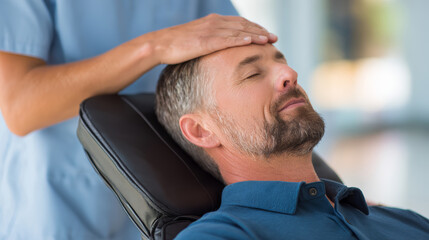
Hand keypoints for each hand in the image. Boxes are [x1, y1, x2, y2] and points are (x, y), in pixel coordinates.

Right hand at [152, 14, 277, 63]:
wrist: (160, 44)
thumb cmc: (177, 44)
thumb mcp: (197, 39)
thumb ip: (210, 40)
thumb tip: (219, 49)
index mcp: (213, 21)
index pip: (239, 23)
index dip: (255, 28)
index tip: (266, 35)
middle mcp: (214, 22)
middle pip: (243, 25)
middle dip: (260, 31)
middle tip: (274, 38)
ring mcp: (211, 31)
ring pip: (238, 31)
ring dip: (255, 35)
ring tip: (268, 40)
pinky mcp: (206, 41)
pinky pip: (227, 39)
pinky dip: (241, 40)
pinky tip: (251, 42)